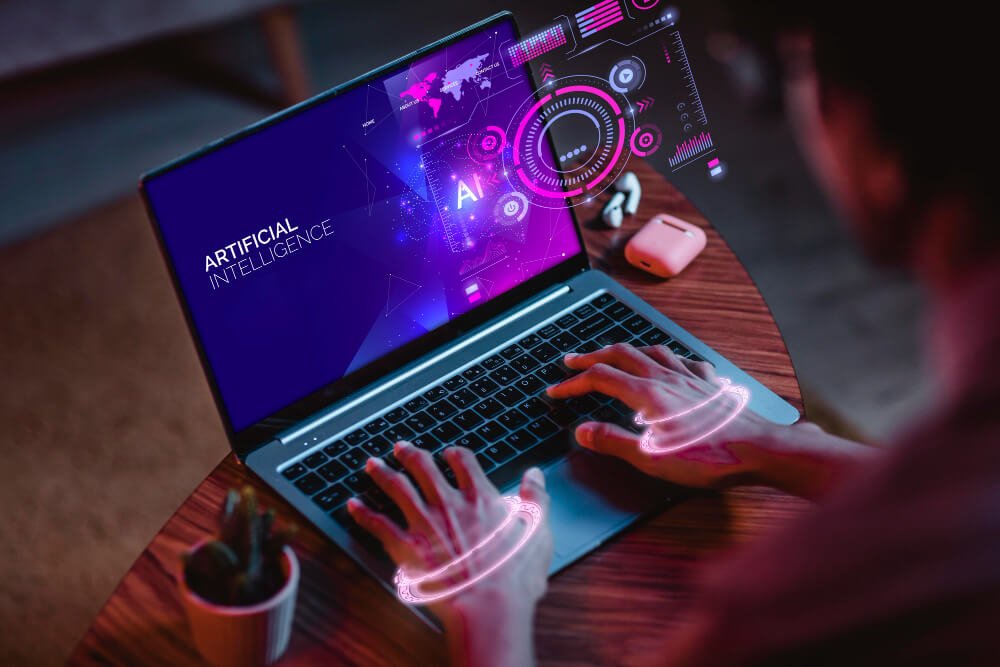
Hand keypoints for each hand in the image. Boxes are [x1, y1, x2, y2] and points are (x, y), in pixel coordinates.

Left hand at [347, 442, 551, 663]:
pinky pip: (377, 524)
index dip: (454, 454)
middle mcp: (448, 503)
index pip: (463, 462)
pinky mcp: (404, 547)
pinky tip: (353, 505)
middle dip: (410, 454)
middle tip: (401, 447)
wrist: (488, 607)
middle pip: (423, 466)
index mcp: (480, 498)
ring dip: (382, 472)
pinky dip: (363, 513)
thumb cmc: (514, 577)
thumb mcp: (537, 532)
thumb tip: (534, 476)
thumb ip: (536, 499)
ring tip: (372, 463)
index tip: (449, 453)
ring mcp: (423, 523)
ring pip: (396, 487)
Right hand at [546, 342, 772, 489]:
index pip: (599, 378)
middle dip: (591, 356)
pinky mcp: (709, 384)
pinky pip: (684, 361)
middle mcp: (665, 377)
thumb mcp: (651, 459)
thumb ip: (614, 442)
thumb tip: (583, 430)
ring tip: (615, 355)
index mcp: (646, 393)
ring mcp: (689, 377)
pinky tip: (671, 366)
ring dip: (627, 351)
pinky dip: (668, 359)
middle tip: (572, 362)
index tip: (556, 391)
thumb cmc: (709, 458)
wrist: (758, 449)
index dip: (573, 383)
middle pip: (620, 354)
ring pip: (651, 351)